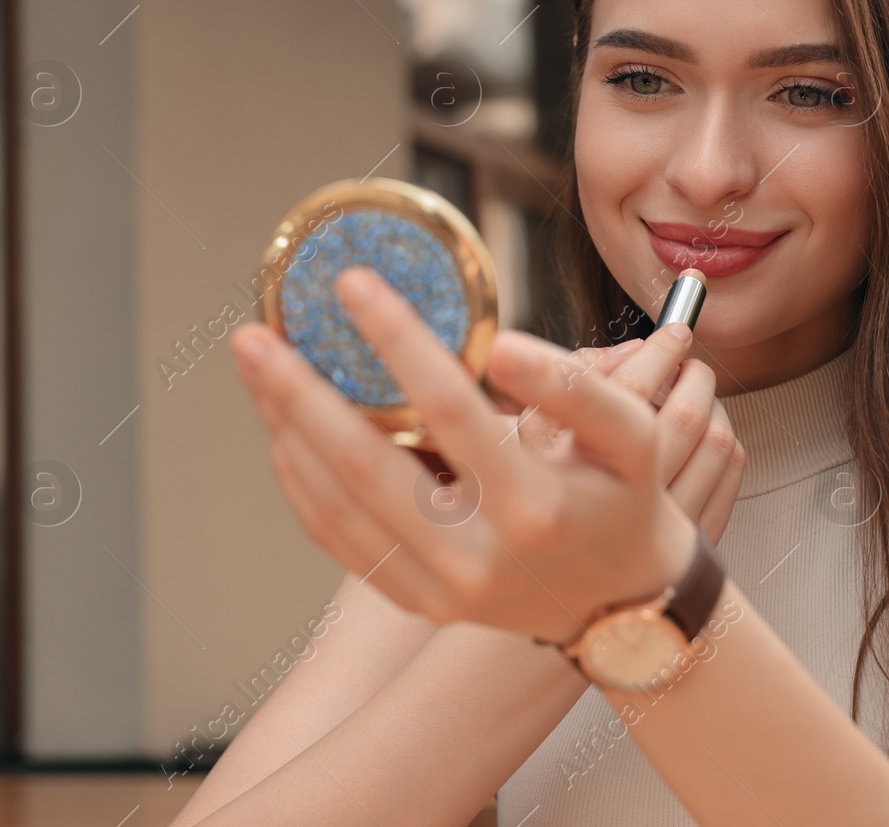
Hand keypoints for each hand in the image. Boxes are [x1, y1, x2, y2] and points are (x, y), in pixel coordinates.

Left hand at [230, 266, 703, 644]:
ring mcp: (440, 587)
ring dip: (287, 430)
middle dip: (298, 393)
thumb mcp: (634, 436)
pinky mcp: (416, 599)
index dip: (397, 340)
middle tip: (253, 335)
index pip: (451, 409)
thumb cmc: (625, 499)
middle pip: (364, 464)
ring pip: (336, 504)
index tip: (353, 285)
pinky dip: (302, 482)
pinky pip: (339, 538)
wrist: (623, 603)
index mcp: (534, 507)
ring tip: (258, 367)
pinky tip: (285, 430)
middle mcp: (477, 557)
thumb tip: (501, 345)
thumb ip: (575, 389)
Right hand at [512, 328, 745, 543]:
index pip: (633, 393)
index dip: (658, 351)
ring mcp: (670, 527)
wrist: (543, 585)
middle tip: (684, 355)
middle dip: (691, 373)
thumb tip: (631, 349)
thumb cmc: (528, 499)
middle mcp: (631, 503)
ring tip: (693, 387)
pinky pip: (730, 474)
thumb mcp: (522, 439)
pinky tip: (707, 428)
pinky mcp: (695, 544)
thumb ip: (570, 386)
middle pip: (686, 414)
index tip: (670, 331)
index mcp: (582, 472)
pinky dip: (725, 439)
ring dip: (712, 402)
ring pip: (715, 442)